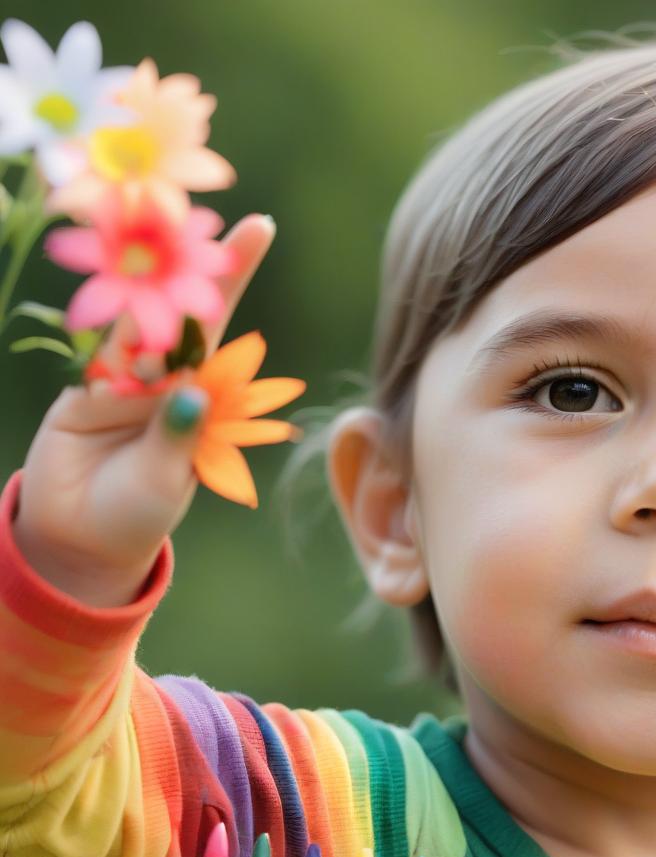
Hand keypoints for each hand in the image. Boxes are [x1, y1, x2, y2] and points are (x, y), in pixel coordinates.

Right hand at [11, 213, 275, 605]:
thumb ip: (174, 436)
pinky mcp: (81, 385)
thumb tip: (188, 392)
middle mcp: (167, 375)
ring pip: (133, 316)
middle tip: (208, 200)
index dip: (233, 275)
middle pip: (180, 303)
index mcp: (203, 394)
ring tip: (153, 220)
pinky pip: (92, 347)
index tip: (260, 224)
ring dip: (143, 274)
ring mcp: (123, 376)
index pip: (223, 327)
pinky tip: (108, 279)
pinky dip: (98, 314)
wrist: (77, 537)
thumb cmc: (137, 511)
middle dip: (195, 254)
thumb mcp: (164, 480)